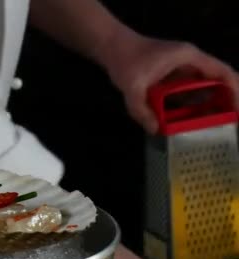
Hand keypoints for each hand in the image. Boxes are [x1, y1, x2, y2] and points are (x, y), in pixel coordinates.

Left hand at [100, 32, 238, 133]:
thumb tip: (154, 130)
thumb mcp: (131, 86)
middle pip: (216, 81)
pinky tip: (187, 121)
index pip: (222, 73)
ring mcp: (181, 69)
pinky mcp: (171, 77)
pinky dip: (189, 105)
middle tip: (224, 124)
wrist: (112, 48)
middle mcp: (190, 62)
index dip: (234, 92)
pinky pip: (186, 92)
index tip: (235, 112)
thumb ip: (141, 110)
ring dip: (205, 106)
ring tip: (209, 127)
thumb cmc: (125, 60)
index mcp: (189, 58)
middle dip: (222, 102)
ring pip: (201, 89)